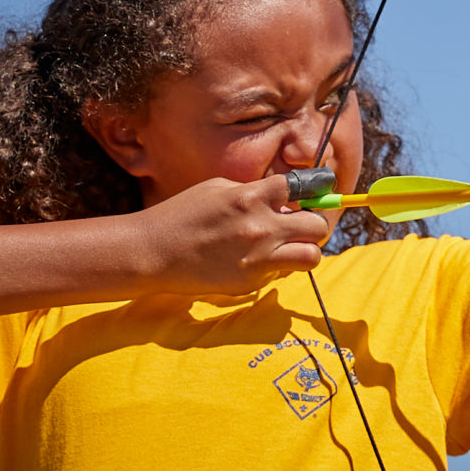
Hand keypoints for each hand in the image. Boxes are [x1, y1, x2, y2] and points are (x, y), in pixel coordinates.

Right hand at [133, 174, 330, 294]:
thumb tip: (284, 203)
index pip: (302, 189)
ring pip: (311, 256)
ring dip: (305, 251)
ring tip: (288, 248)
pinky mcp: (250, 281)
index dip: (311, 192)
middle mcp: (260, 227)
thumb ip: (254, 192)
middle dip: (312, 225)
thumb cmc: (182, 215)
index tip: (313, 196)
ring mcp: (257, 257)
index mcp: (251, 196)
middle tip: (299, 228)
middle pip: (317, 226)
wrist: (152, 252)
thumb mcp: (218, 189)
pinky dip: (276, 268)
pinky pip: (281, 274)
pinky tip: (255, 262)